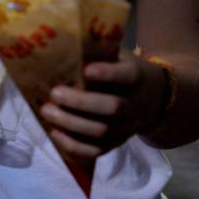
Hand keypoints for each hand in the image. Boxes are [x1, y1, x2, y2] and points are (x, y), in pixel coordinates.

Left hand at [39, 50, 167, 159]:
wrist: (152, 98)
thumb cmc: (124, 71)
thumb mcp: (119, 57)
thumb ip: (98, 54)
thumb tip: (61, 46)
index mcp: (137, 78)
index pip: (127, 76)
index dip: (107, 74)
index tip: (86, 69)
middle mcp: (134, 106)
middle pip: (112, 108)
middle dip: (80, 102)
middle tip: (55, 93)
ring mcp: (126, 128)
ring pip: (101, 132)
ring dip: (70, 123)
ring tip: (46, 111)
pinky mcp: (115, 144)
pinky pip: (94, 152)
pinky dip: (72, 145)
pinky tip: (55, 133)